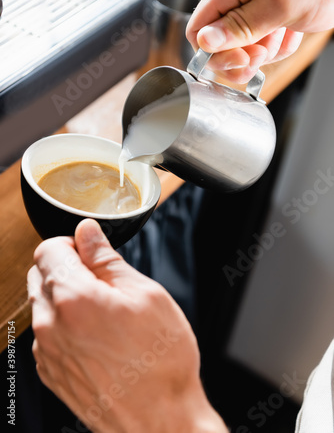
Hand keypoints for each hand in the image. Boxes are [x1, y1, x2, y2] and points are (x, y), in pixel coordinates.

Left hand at [27, 219, 226, 432]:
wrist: (161, 422)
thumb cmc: (160, 361)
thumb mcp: (144, 294)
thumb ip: (106, 258)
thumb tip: (88, 232)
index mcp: (73, 299)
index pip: (48, 249)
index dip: (71, 244)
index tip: (89, 252)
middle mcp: (50, 325)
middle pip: (39, 274)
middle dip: (66, 268)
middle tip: (102, 281)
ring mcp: (47, 352)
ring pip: (42, 304)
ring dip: (65, 297)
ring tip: (103, 312)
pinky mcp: (51, 373)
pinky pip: (46, 333)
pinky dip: (64, 324)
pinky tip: (97, 336)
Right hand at [186, 0, 333, 82]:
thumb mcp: (279, 4)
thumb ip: (240, 26)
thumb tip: (205, 41)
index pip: (198, 29)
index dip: (213, 52)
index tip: (239, 59)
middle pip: (217, 45)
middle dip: (240, 56)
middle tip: (261, 55)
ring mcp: (250, 10)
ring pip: (240, 50)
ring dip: (263, 53)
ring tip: (282, 36)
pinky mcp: (265, 21)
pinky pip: (261, 48)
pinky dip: (277, 48)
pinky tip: (290, 34)